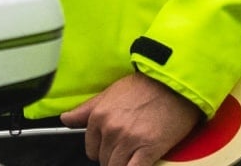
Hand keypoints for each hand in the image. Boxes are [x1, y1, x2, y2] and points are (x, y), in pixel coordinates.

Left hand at [60, 72, 203, 165]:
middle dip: (114, 157)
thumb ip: (86, 110)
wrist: (174, 83)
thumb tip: (65, 119)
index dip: (102, 150)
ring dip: (124, 164)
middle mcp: (111, 129)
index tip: (112, 147)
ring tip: (135, 154)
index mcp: (99, 116)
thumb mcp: (110, 92)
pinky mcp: (148, 150)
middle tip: (128, 148)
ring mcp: (129, 140)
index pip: (91, 149)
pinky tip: (140, 162)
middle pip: (104, 160)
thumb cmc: (145, 86)